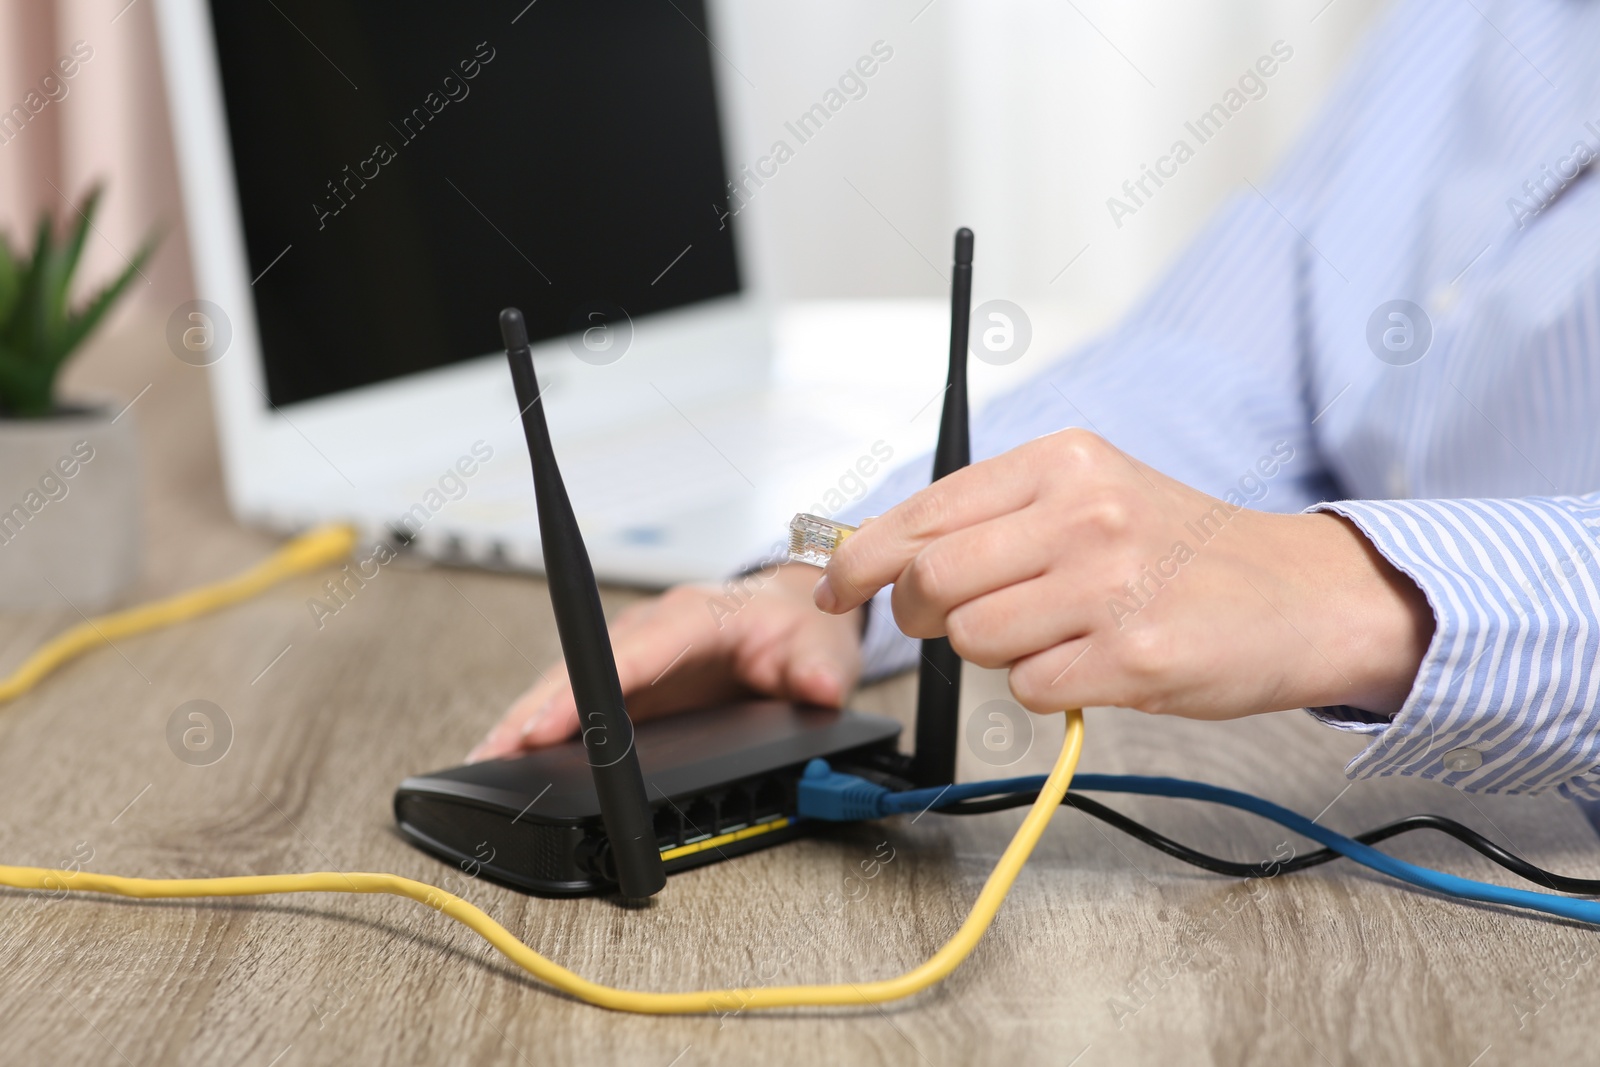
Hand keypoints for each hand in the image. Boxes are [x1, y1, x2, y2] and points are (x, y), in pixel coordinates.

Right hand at [468, 563, 862, 759]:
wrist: (793, 615)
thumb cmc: (798, 626)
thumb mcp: (821, 646)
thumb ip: (819, 670)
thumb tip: (818, 689)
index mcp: (694, 616)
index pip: (629, 652)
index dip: (585, 689)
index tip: (547, 722)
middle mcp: (654, 629)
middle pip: (581, 665)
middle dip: (534, 708)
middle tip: (495, 751)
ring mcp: (636, 653)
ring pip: (570, 679)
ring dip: (528, 717)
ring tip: (488, 758)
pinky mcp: (631, 678)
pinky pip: (580, 695)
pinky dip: (544, 722)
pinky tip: (516, 751)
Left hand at [812, 428, 1432, 719]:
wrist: (1301, 595)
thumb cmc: (1183, 550)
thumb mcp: (1092, 496)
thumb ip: (994, 518)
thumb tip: (880, 555)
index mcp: (1062, 462)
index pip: (924, 512)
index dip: (861, 558)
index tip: (834, 586)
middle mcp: (1084, 512)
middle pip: (932, 580)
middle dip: (920, 615)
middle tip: (948, 623)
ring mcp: (1110, 584)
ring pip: (974, 640)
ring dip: (995, 653)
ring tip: (1053, 633)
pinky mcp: (1134, 654)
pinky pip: (1029, 689)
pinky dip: (1045, 688)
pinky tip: (1092, 663)